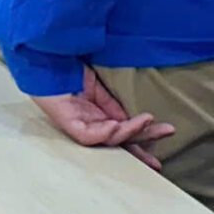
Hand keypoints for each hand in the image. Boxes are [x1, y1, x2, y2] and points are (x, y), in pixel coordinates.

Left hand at [31, 67, 176, 167]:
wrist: (48, 59)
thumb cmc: (69, 73)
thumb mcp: (101, 91)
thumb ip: (116, 107)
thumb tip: (139, 121)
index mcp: (99, 118)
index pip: (124, 134)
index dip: (144, 139)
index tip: (166, 138)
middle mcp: (90, 125)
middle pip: (121, 141)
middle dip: (142, 147)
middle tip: (161, 154)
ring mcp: (79, 126)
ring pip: (110, 138)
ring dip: (130, 131)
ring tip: (146, 121)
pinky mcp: (68, 124)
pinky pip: (89, 136)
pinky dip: (104, 133)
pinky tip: (116, 125)